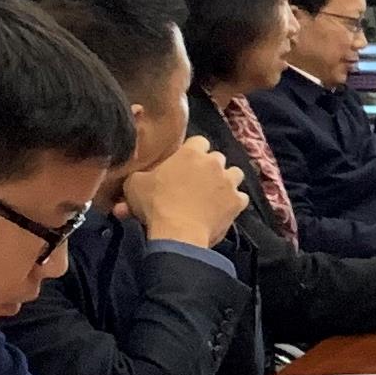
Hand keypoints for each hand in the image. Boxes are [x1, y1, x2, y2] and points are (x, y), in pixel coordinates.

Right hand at [122, 135, 246, 248]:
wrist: (178, 233)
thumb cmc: (155, 205)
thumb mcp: (135, 185)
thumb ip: (141, 175)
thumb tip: (139, 178)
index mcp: (191, 153)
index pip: (198, 142)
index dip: (192, 152)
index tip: (183, 164)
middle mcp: (214, 163)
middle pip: (217, 158)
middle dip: (209, 167)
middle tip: (195, 182)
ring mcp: (229, 182)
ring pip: (234, 174)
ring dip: (225, 181)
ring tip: (213, 194)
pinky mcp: (238, 201)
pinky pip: (240, 198)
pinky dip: (233, 203)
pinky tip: (222, 210)